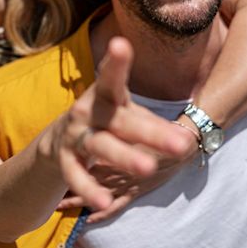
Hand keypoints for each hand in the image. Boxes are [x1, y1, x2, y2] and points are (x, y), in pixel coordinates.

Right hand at [46, 37, 193, 211]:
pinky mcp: (65, 162)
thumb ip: (156, 127)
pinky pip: (78, 177)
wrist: (57, 143)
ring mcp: (75, 137)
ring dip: (125, 157)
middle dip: (151, 133)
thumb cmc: (107, 122)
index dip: (116, 62)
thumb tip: (189, 140)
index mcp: (105, 95)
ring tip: (148, 167)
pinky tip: (103, 203)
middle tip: (181, 144)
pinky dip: (91, 190)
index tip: (121, 44)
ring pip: (101, 146)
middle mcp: (87, 112)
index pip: (111, 77)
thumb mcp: (128, 114)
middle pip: (121, 121)